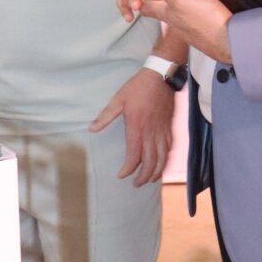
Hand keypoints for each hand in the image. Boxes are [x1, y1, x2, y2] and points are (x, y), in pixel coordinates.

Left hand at [90, 69, 175, 185]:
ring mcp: (162, 131)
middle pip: (150, 162)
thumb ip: (105, 116)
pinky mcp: (169, 128)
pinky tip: (161, 164)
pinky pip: (169, 149)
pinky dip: (166, 160)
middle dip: (144, 176)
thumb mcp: (118, 100)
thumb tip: (92, 129)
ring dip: (156, 172)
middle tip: (136, 184)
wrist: (161, 77)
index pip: (134, 156)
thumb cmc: (138, 88)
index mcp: (137, 127)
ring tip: (150, 180)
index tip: (122, 175)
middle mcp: (151, 133)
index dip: (128, 168)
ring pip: (162, 158)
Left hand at [132, 0, 232, 64]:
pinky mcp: (202, 33)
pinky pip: (189, 21)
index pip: (145, 6)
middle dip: (151, 2)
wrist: (231, 41)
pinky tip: (193, 8)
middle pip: (158, 12)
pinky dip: (186, 14)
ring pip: (174, 16)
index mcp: (167, 14)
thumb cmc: (206, 18)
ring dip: (170, 7)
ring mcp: (189, 30)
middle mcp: (175, 24)